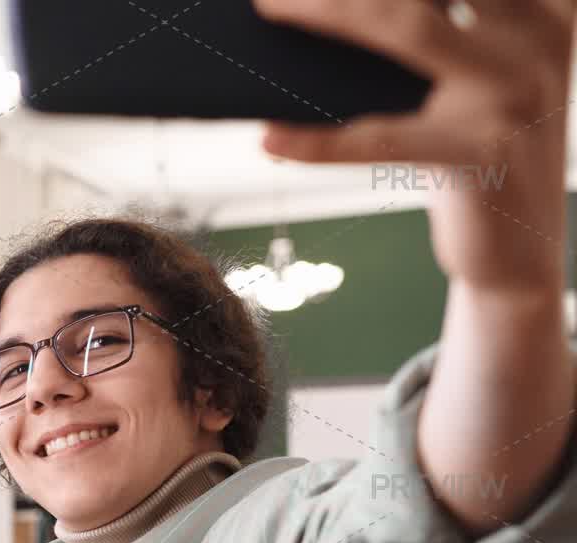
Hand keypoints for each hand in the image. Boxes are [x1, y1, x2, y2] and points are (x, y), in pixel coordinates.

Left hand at [256, 0, 573, 291]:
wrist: (517, 247)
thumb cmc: (475, 140)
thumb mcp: (474, 66)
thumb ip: (429, 22)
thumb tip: (332, 1)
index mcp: (543, 1)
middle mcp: (539, 32)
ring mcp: (514, 92)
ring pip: (409, 29)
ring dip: (329, 11)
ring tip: (272, 5)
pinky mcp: (478, 155)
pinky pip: (381, 138)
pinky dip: (317, 139)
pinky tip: (271, 136)